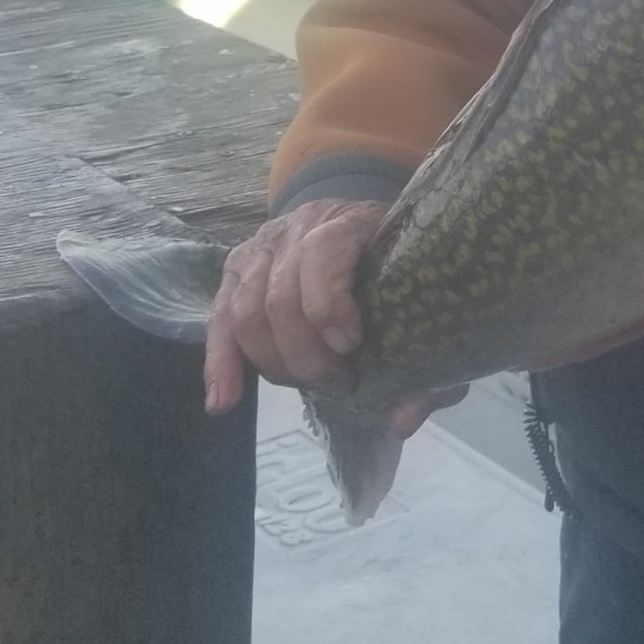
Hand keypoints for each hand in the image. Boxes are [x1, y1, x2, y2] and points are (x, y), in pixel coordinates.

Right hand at [203, 198, 457, 436]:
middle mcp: (299, 225)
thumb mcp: (424, 302)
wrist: (365, 233)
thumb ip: (425, 363)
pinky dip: (220, 363)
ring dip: (277, 363)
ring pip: (246, 311)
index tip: (352, 345)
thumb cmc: (399, 269)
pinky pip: (218, 320)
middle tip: (340, 382)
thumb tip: (400, 422)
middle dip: (306, 354)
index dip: (330, 305)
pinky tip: (224, 401)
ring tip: (312, 386)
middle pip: (280, 295)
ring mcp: (262, 245)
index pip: (323, 251)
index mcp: (351, 220)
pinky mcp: (236, 269)